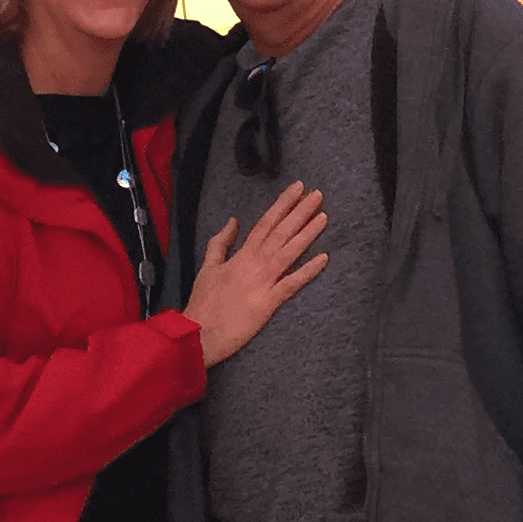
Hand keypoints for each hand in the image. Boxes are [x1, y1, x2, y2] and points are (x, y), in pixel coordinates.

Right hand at [184, 183, 328, 365]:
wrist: (198, 333)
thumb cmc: (203, 303)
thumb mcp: (208, 267)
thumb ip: (221, 242)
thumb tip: (233, 220)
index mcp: (241, 256)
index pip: (265, 223)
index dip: (282, 204)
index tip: (297, 188)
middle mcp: (253, 265)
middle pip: (280, 232)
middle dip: (300, 212)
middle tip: (318, 194)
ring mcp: (261, 284)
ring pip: (288, 253)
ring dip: (307, 234)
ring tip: (323, 216)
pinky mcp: (267, 304)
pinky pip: (290, 284)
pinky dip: (307, 271)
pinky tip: (323, 258)